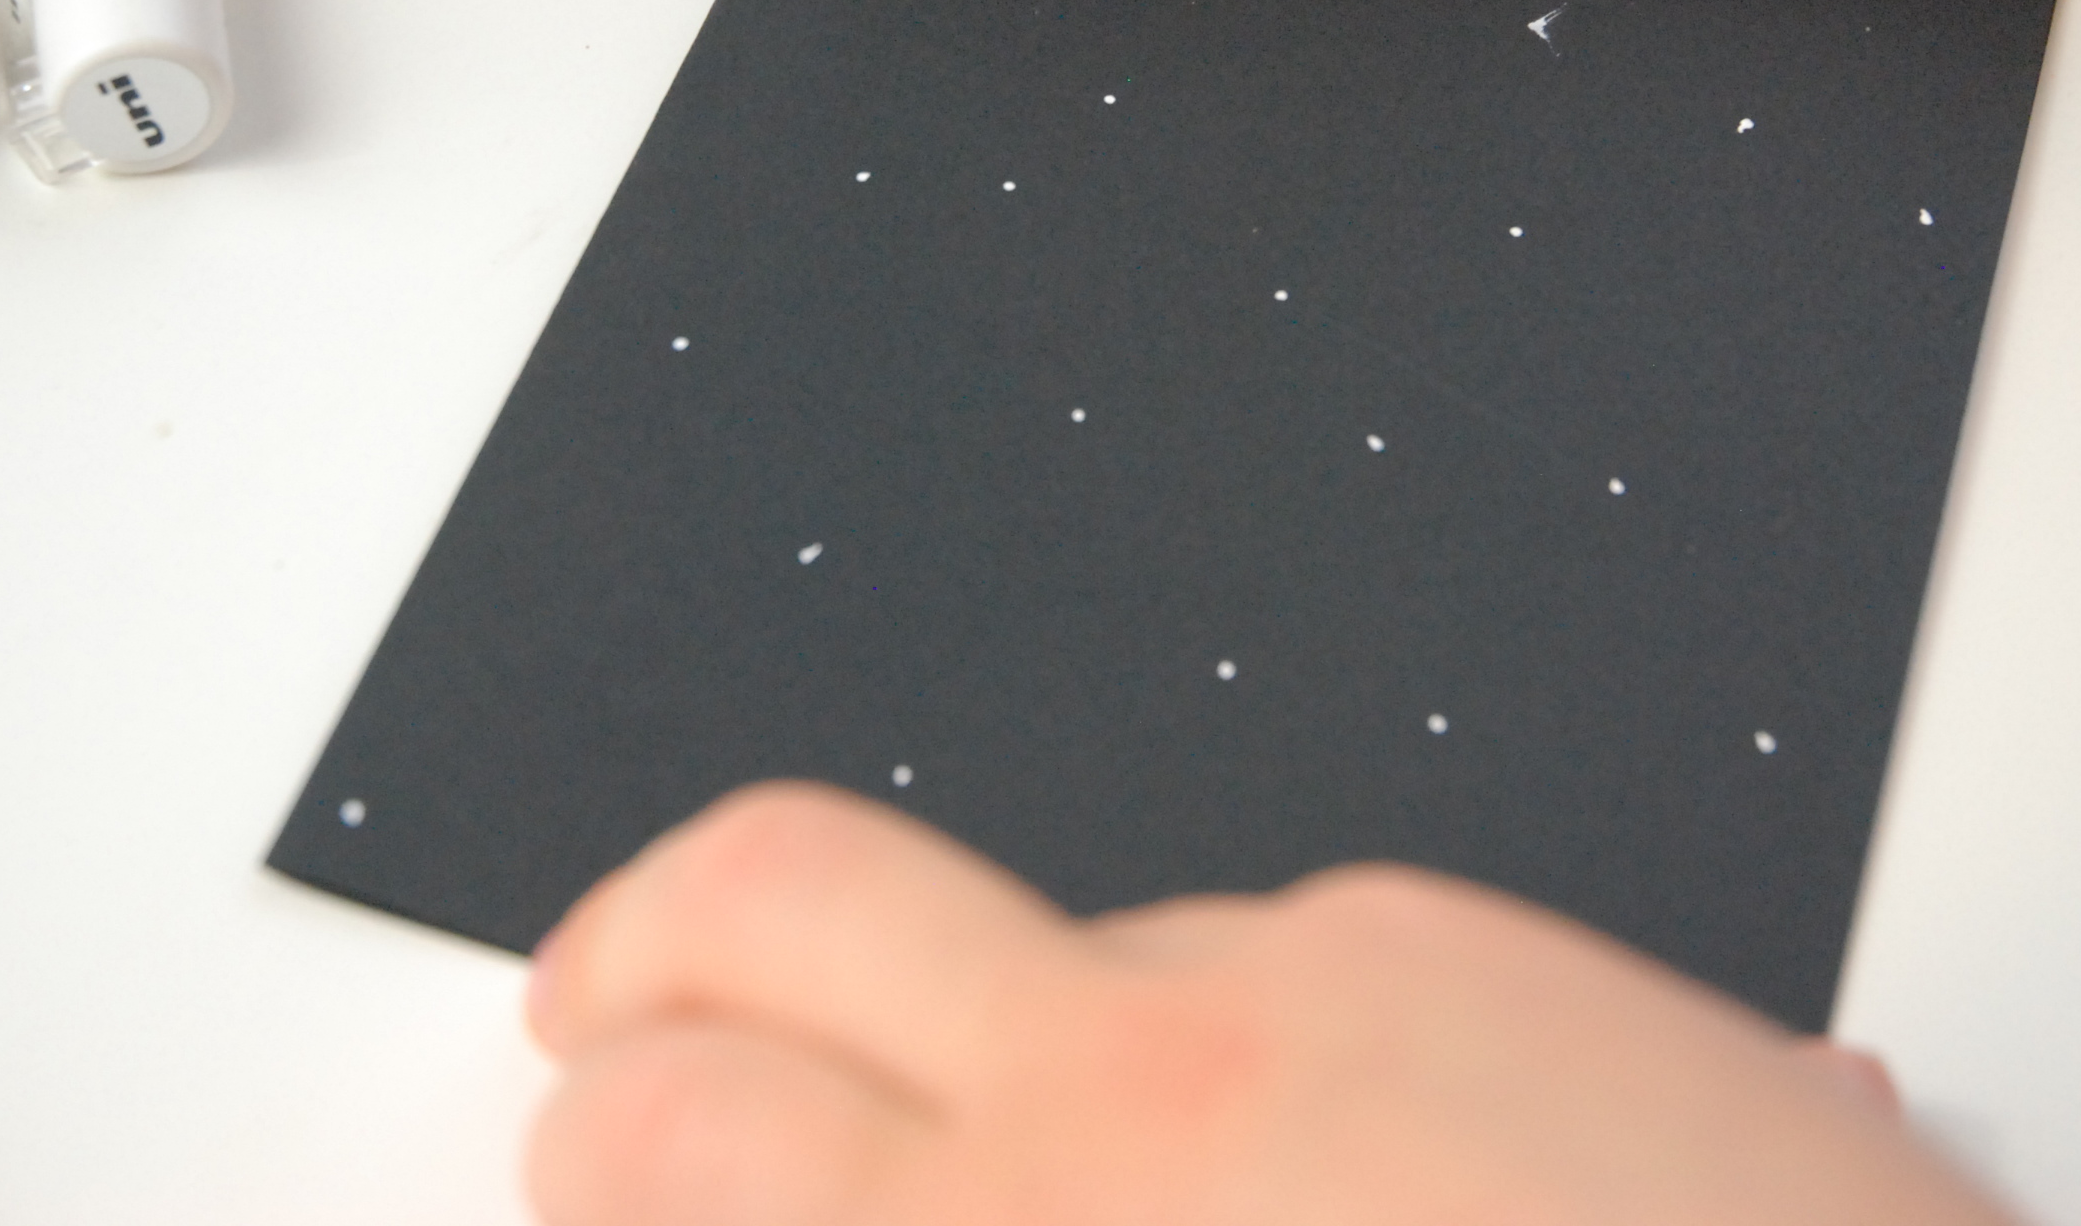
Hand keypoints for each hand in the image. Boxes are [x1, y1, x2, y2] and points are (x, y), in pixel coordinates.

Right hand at [524, 781, 2015, 1225]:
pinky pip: (1270, 936)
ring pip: (1045, 918)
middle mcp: (1170, 1066)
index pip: (681, 1122)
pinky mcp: (1506, 935)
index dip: (588, 1142)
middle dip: (638, 947)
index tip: (574, 1160)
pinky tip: (1293, 1161)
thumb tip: (842, 1213)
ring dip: (965, 1019)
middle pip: (780, 886)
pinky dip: (1208, 1022)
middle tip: (599, 1021)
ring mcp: (1348, 966)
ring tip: (997, 1143)